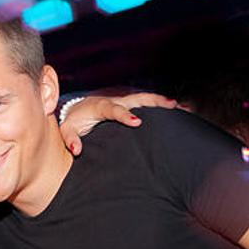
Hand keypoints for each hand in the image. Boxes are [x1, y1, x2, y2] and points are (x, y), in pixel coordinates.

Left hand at [60, 92, 177, 155]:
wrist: (76, 109)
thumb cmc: (74, 121)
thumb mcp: (68, 130)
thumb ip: (71, 139)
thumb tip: (77, 151)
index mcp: (101, 106)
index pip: (114, 109)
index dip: (125, 115)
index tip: (137, 122)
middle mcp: (115, 101)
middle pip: (136, 98)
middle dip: (153, 101)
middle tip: (171, 105)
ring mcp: (123, 101)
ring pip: (144, 99)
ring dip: (161, 102)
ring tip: (180, 107)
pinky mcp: (128, 104)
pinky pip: (146, 103)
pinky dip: (161, 105)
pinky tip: (177, 110)